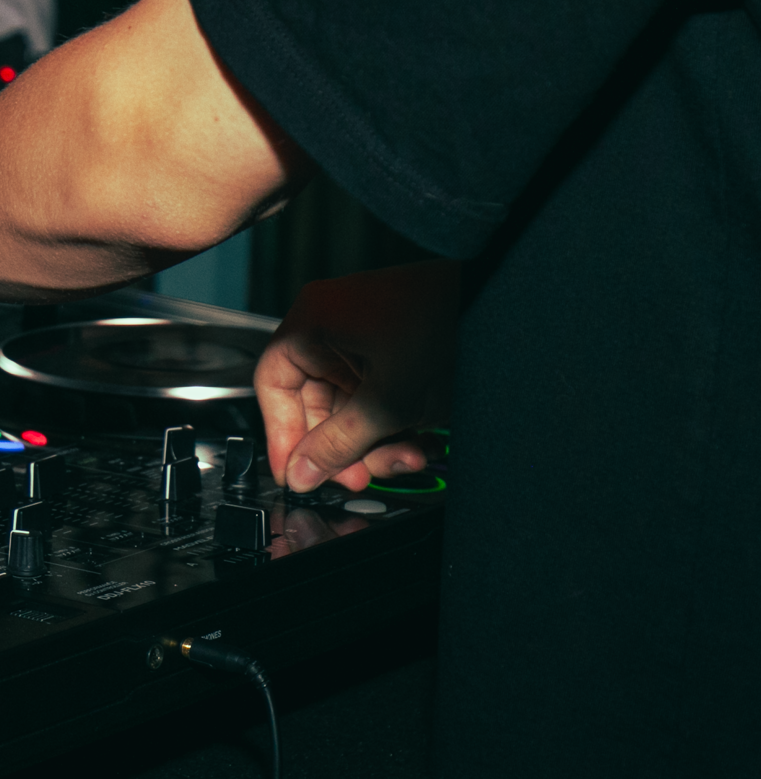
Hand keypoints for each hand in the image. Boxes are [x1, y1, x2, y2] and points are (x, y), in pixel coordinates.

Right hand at [254, 260, 458, 492]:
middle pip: (313, 403)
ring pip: (348, 407)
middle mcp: (329, 328)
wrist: (505, 300)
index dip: (282, 434)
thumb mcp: (389, 399)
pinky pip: (373, 398)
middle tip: (360, 477)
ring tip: (406, 458)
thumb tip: (304, 473)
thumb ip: (341, 443)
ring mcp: (360, 340)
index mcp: (313, 323)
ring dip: (373, 442)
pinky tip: (418, 441)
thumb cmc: (446, 321)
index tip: (297, 472)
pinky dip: (392, 424)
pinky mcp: (388, 353)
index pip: (274, 385)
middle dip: (341, 446)